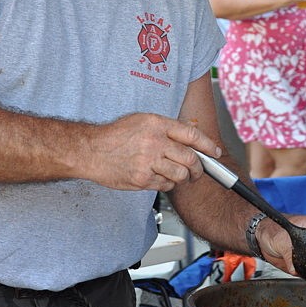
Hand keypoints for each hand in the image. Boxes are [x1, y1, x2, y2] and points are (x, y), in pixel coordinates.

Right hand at [87, 113, 220, 191]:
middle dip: (198, 168)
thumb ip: (167, 127)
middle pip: (190, 158)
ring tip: (179, 176)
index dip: (208, 146)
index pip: (192, 135)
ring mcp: (148, 162)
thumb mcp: (142, 121)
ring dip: (183, 178)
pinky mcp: (142, 179)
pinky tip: (160, 178)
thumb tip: (192, 132)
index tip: (214, 153)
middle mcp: (154, 142)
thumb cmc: (115, 135)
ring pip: (180, 175)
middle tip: (197, 171)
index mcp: (156, 124)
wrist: (91, 150)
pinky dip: (167, 184)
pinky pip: (165, 185)